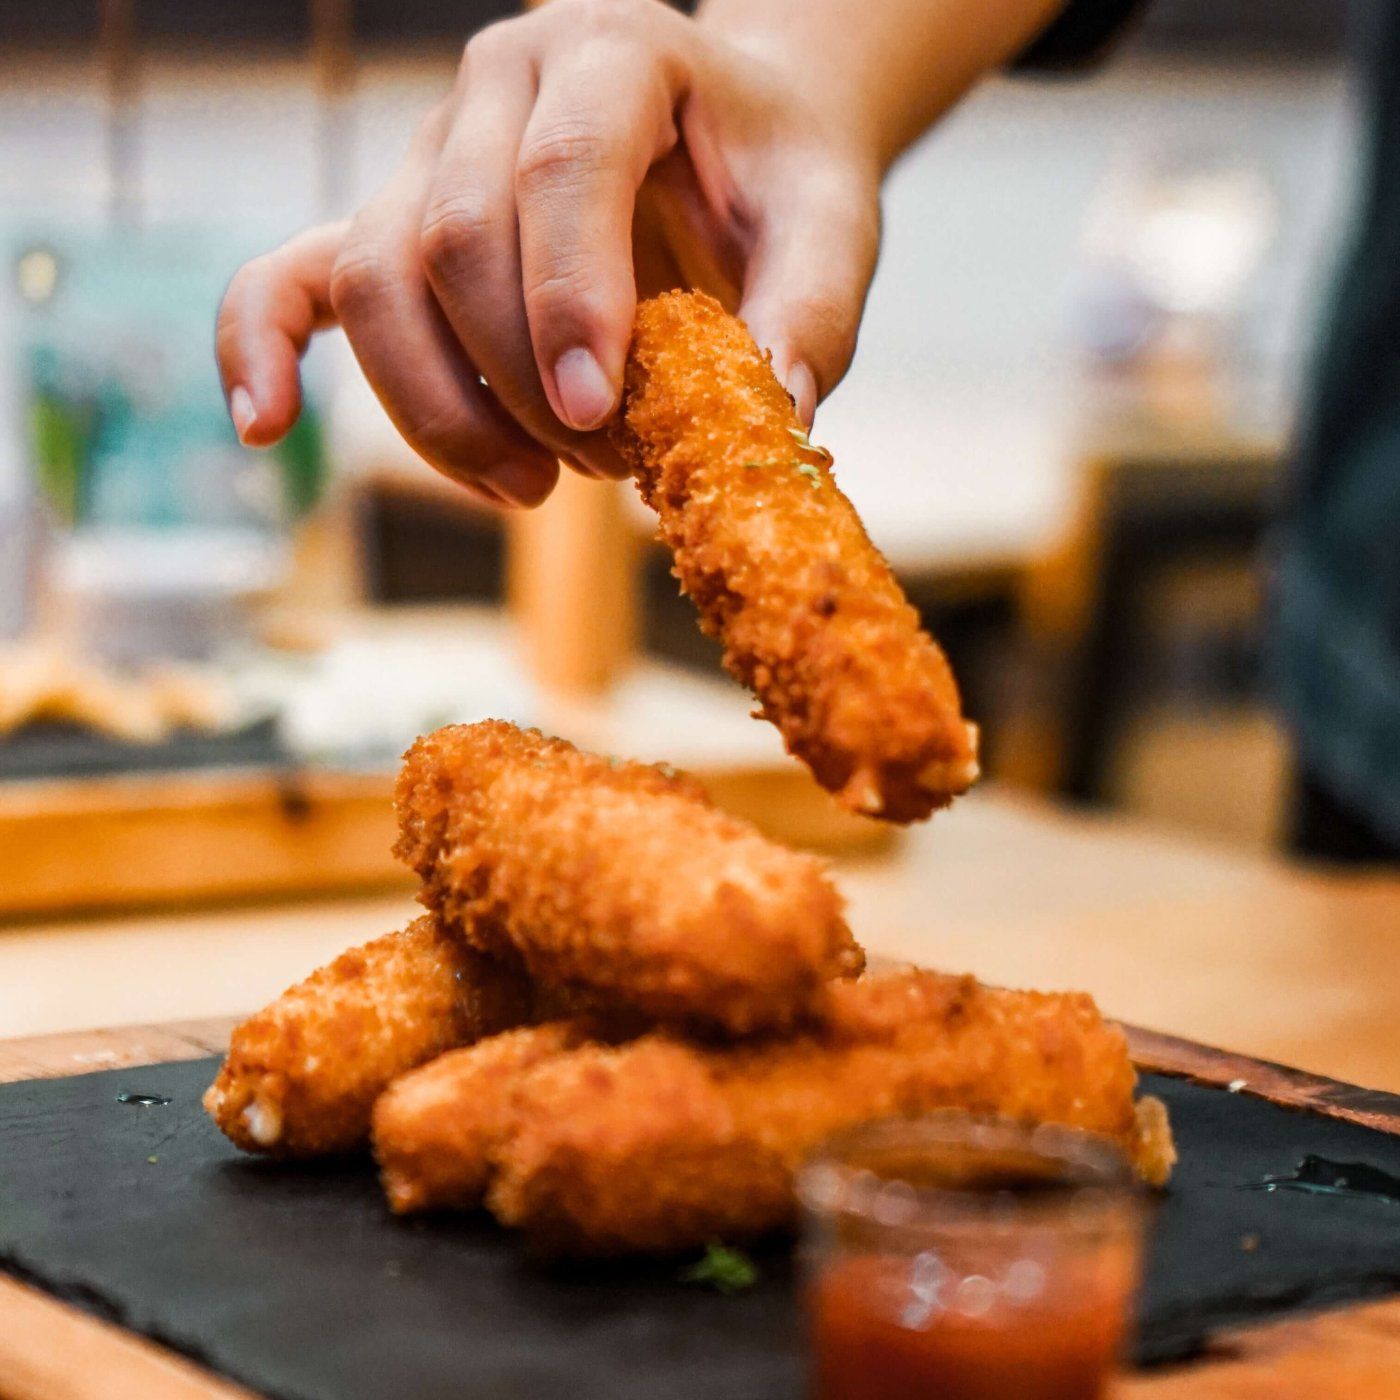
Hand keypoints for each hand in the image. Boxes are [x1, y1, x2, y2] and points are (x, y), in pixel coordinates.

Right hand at [214, 0, 880, 506]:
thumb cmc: (776, 182)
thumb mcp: (830, 230)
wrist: (733, 137)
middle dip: (515, 381)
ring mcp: (430, 150)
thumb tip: (773, 419)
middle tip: (604, 466)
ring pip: (372, 279)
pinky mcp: (392, 218)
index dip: (566, 299)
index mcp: (613, 54)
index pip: (562, 169)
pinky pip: (292, 272)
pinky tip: (263, 428)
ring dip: (436, 409)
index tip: (591, 415)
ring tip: (528, 490)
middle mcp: (499, 82)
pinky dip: (260, 344)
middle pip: (452, 238)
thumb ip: (809, 313)